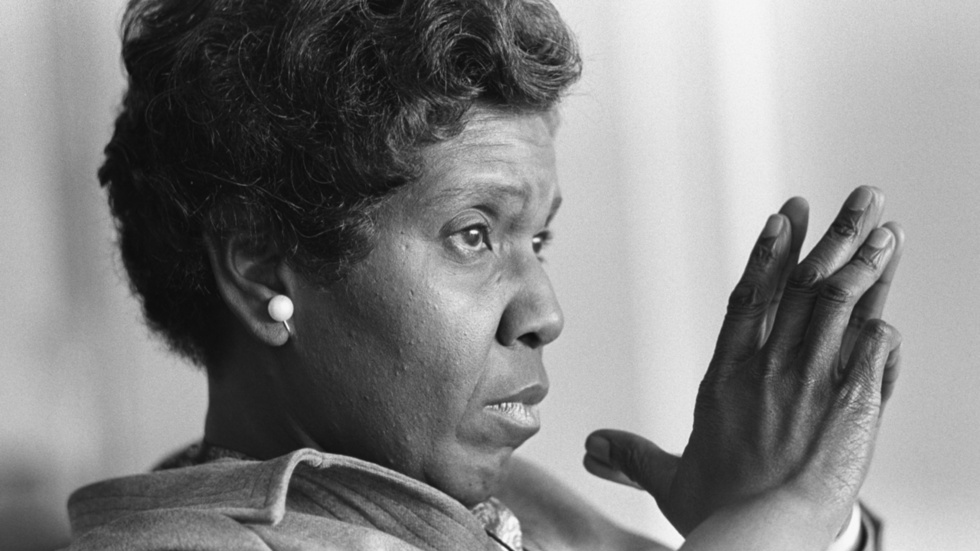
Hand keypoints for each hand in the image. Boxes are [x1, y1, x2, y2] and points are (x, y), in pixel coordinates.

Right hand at [584, 187, 904, 538]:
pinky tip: (893, 299)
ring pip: (839, 309)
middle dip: (834, 237)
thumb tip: (592, 449)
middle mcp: (769, 369)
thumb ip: (634, 457)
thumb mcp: (672, 481)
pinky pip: (871, 354)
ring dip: (865, 265)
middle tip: (861, 197)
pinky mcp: (850, 406)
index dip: (769, 254)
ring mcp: (812, 383)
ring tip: (885, 228)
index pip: (748, 299)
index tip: (787, 216)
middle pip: (803, 289)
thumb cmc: (722, 511)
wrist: (762, 536)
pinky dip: (882, 324)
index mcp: (725, 377)